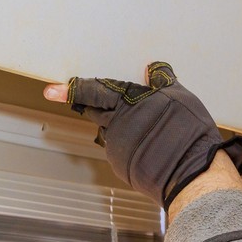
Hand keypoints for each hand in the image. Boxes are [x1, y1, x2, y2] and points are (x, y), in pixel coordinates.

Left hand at [45, 63, 241, 205]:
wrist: (191, 172)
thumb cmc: (187, 131)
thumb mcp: (179, 96)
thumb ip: (163, 80)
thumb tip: (154, 68)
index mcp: (126, 102)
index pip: (93, 91)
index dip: (71, 89)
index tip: (50, 90)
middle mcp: (116, 125)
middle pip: (95, 112)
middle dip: (89, 106)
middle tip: (82, 101)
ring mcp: (117, 148)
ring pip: (110, 132)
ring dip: (119, 128)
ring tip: (144, 130)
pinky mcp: (123, 167)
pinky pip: (121, 151)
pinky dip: (130, 146)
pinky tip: (149, 147)